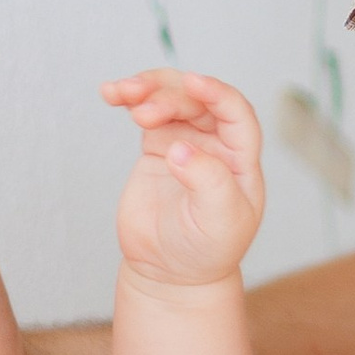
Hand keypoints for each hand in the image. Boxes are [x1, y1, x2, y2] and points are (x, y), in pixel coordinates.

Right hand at [106, 73, 265, 289]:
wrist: (171, 271)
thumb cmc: (207, 249)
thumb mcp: (218, 221)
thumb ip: (208, 182)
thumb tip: (181, 148)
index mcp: (242, 159)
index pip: (237, 115)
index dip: (218, 94)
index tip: (194, 83)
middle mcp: (217, 144)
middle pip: (197, 101)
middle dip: (170, 96)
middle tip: (143, 112)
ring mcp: (187, 141)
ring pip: (171, 98)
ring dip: (148, 88)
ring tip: (122, 93)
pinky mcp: (158, 145)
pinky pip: (146, 111)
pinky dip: (130, 98)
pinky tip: (112, 92)